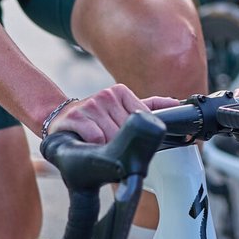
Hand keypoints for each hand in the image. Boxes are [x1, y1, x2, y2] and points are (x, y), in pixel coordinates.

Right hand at [43, 84, 179, 142]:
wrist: (61, 118)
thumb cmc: (97, 117)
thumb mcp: (124, 108)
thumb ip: (151, 106)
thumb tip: (177, 104)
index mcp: (122, 91)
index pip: (142, 119)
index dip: (135, 135)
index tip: (128, 140)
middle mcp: (107, 94)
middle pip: (126, 131)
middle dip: (119, 143)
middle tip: (108, 143)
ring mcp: (92, 103)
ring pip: (111, 136)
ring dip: (105, 146)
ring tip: (97, 142)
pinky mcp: (75, 116)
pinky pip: (95, 138)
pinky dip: (93, 146)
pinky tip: (87, 142)